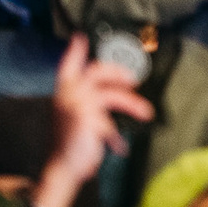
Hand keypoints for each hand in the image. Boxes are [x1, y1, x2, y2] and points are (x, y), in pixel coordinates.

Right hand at [31, 35, 155, 206]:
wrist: (62, 169)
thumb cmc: (73, 144)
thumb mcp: (80, 118)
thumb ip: (92, 101)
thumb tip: (121, 87)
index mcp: (64, 93)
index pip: (67, 66)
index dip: (75, 51)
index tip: (80, 37)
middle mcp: (67, 95)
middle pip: (97, 70)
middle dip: (118, 71)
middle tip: (133, 80)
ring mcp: (76, 104)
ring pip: (113, 94)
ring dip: (132, 103)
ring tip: (145, 112)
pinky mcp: (86, 116)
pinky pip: (111, 120)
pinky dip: (116, 134)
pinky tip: (119, 147)